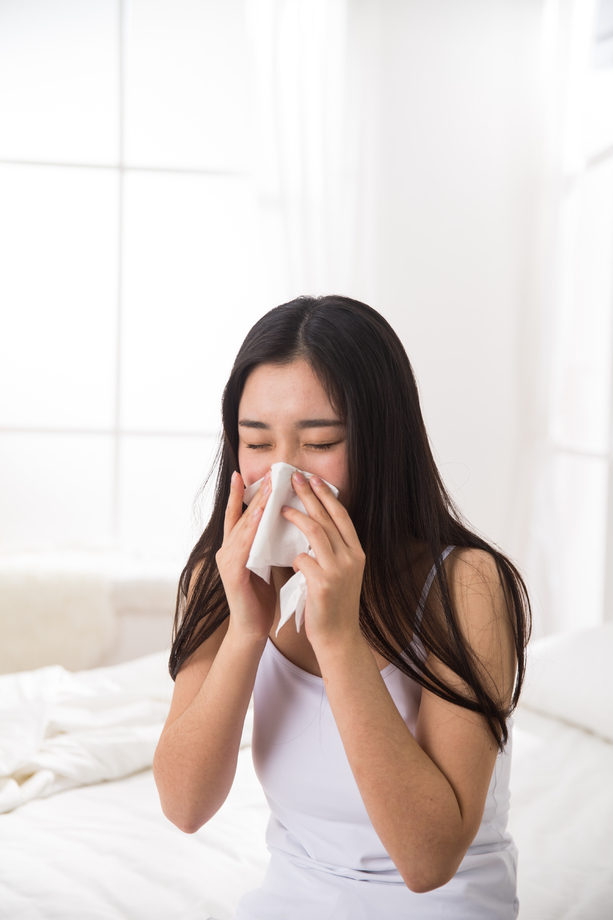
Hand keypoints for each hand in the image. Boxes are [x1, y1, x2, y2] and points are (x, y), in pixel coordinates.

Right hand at [215, 470, 276, 643]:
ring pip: (243, 528)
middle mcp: (228, 550)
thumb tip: (286, 522)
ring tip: (269, 489)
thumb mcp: (266, 564)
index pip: (239, 516)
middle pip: (243, 516)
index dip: (240, 495)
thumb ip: (268, 544)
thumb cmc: (261, 598)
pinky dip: (251, 532)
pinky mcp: (232, 574)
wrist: (253, 629)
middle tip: (270, 473)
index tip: (243, 473)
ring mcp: (227, 561)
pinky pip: (243, 548)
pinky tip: (260, 519)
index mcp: (236, 548)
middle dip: (257, 494)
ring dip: (257, 507)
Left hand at [281, 472, 365, 649]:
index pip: (341, 516)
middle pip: (327, 517)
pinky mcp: (323, 584)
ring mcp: (339, 570)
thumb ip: (333, 550)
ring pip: (315, 532)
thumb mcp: (342, 573)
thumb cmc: (333, 604)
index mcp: (357, 553)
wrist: (338, 638)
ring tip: (281, 508)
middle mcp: (352, 558)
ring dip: (296, 517)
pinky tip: (289, 560)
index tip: (313, 479)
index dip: (326, 496)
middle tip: (294, 478)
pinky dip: (293, 556)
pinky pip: (302, 559)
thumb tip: (314, 524)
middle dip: (309, 495)